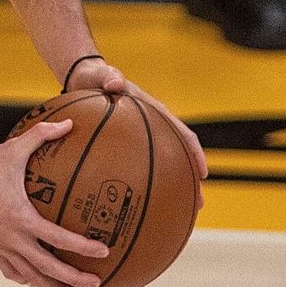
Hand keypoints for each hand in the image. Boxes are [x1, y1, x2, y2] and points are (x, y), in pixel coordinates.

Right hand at [0, 119, 111, 286]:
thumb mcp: (12, 149)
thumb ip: (41, 136)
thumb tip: (68, 123)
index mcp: (21, 217)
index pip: (58, 239)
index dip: (83, 247)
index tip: (104, 250)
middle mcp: (12, 237)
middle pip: (47, 268)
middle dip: (73, 280)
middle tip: (96, 282)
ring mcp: (0, 246)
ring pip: (31, 276)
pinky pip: (12, 271)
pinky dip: (28, 278)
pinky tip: (40, 280)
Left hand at [65, 57, 207, 204]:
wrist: (82, 79)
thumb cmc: (94, 77)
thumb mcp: (100, 74)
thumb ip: (108, 76)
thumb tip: (115, 83)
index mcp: (154, 111)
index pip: (181, 133)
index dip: (194, 152)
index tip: (203, 172)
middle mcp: (152, 126)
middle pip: (177, 156)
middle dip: (189, 180)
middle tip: (198, 204)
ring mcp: (139, 137)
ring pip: (160, 165)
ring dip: (170, 186)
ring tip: (176, 212)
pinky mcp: (124, 144)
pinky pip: (135, 165)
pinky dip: (140, 181)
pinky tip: (133, 201)